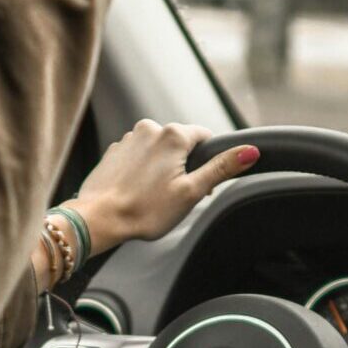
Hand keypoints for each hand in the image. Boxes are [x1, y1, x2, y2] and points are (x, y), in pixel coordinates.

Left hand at [67, 121, 258, 253]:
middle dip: (184, 166)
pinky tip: (137, 192)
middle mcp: (150, 128)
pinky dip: (142, 171)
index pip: (205, 137)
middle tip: (175, 196)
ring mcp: (129, 138)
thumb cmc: (145, 210)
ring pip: (159, 150)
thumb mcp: (191, 192)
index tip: (198, 185)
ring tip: (153, 196)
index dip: (207, 162)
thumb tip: (250, 151)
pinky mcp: (114, 151)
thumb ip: (222, 168)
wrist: (97, 219)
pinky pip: (138, 156)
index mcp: (173, 135)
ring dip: (162, 168)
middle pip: (181, 144)